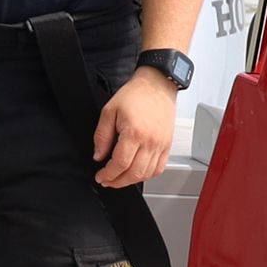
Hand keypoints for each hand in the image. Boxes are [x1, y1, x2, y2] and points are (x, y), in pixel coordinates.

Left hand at [94, 63, 179, 188]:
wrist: (157, 85)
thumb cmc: (135, 94)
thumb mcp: (109, 111)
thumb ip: (101, 136)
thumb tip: (98, 155)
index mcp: (134, 133)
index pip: (120, 164)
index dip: (108, 174)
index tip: (100, 176)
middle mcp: (150, 142)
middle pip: (134, 173)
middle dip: (118, 181)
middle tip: (108, 181)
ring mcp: (161, 145)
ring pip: (147, 174)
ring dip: (131, 180)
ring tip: (120, 178)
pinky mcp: (167, 145)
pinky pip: (159, 168)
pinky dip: (147, 175)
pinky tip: (137, 172)